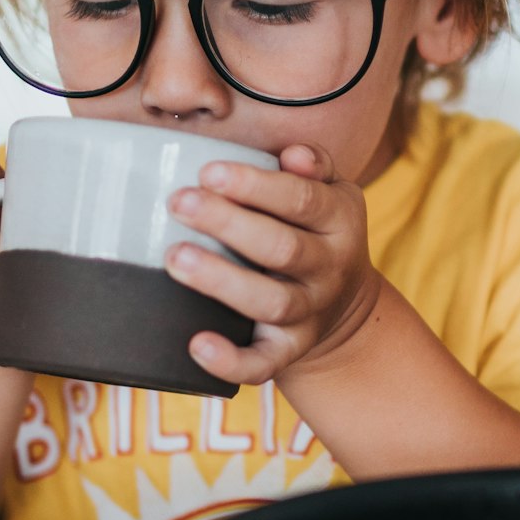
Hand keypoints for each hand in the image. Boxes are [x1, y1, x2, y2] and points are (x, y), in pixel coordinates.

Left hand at [165, 143, 381, 387]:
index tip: (208, 172)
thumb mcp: (329, 192)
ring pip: (270, 302)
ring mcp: (309, 313)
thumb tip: (293, 155)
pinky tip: (196, 344)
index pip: (301, 200)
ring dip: (221, 281)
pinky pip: (263, 364)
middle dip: (228, 224)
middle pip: (281, 249)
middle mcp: (329, 269)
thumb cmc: (316, 230)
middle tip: (179, 202)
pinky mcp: (288, 351)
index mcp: (339, 221)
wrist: (344, 305)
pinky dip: (230, 361)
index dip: (255, 186)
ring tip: (175, 258)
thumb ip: (312, 166)